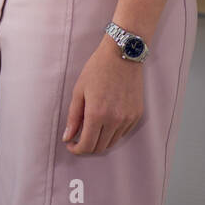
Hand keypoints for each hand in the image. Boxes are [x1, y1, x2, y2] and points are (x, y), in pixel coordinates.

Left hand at [61, 36, 143, 154]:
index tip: (70, 144)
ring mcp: (128, 119)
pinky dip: (112, 133)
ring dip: (100, 141)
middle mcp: (115, 120)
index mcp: (97, 114)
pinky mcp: (137, 115)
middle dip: (87, 147)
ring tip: (90, 130)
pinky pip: (123, 133)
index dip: (76, 149)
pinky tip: (104, 123)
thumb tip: (67, 137)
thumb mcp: (79, 91)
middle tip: (77, 139)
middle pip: (100, 147)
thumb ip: (73, 117)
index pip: (87, 145)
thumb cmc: (97, 70)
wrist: (123, 55)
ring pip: (112, 142)